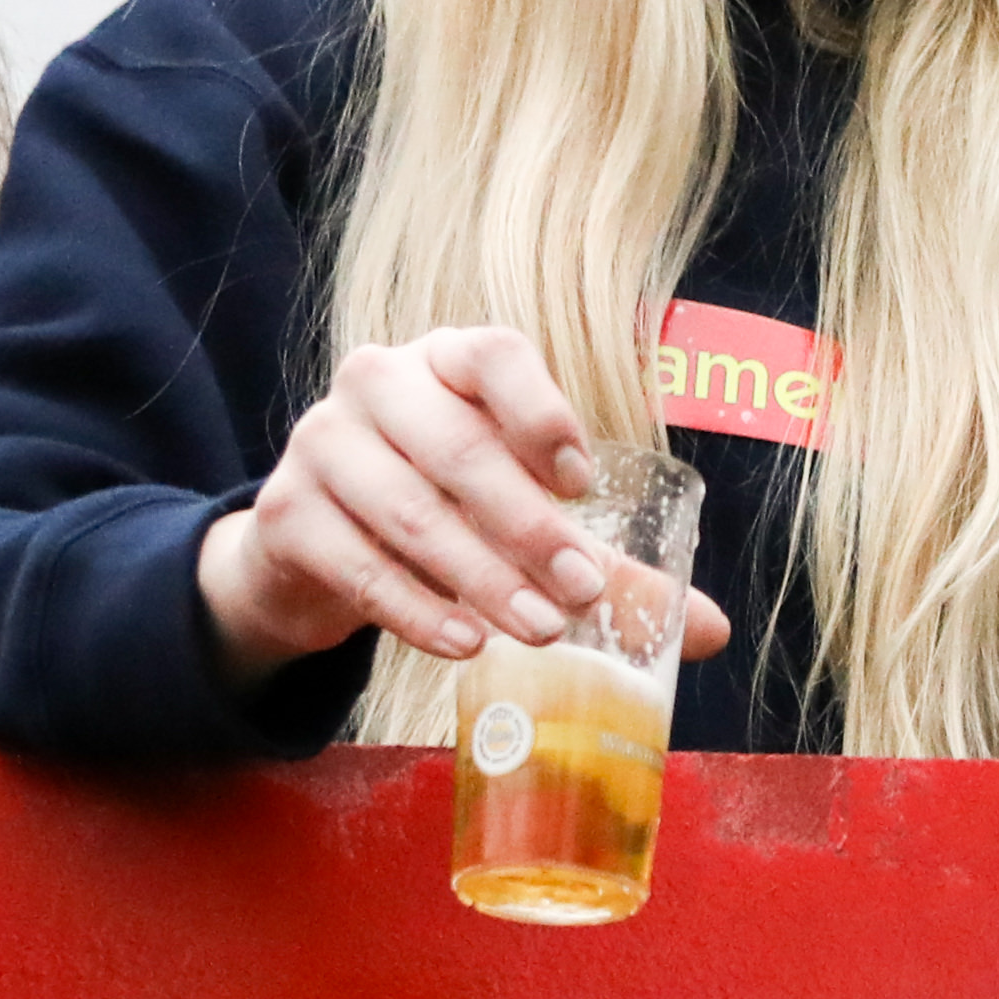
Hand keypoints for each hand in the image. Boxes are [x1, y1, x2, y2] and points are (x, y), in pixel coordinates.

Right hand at [194, 326, 733, 686]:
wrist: (312, 543)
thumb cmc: (441, 506)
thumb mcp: (515, 513)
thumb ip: (606, 559)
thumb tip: (712, 632)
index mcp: (447, 358)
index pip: (496, 355)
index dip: (542, 413)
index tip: (584, 484)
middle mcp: (379, 382)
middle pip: (460, 449)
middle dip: (529, 529)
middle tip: (583, 593)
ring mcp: (322, 442)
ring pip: (412, 513)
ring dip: (482, 578)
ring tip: (540, 630)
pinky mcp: (286, 514)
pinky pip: (358, 565)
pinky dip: (418, 610)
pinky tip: (465, 643)